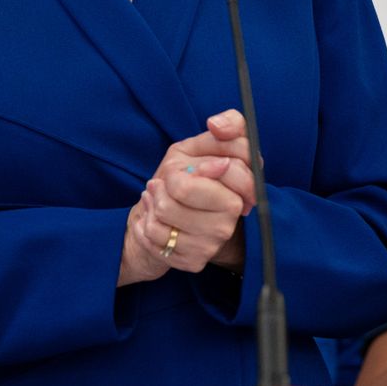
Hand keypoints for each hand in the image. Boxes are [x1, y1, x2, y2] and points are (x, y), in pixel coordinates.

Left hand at [118, 110, 254, 284]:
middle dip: (167, 181)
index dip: (198, 166)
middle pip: (185, 188)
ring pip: (165, 211)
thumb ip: (226, 126)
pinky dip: (144, 223)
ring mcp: (215, 240)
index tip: (189, 167)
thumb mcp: (199, 145)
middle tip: (166, 183)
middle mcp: (234, 216)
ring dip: (152, 200)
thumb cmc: (182, 178)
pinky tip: (152, 220)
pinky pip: (154, 234)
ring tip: (157, 199)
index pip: (227, 169)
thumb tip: (218, 124)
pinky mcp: (194, 261)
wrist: (162, 218)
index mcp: (243, 187)